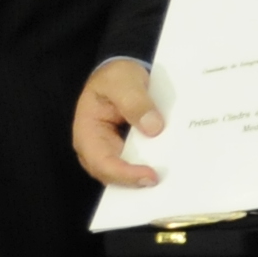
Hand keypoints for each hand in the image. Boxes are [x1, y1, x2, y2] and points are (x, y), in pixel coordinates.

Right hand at [73, 57, 163, 187]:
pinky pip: (138, 167)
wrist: (125, 74)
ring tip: (170, 180)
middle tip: (165, 182)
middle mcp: (97, 149)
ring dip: (146, 179)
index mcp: (87, 132)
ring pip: (126, 177)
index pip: (101, 162)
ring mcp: (114, 153)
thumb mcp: (123, 81)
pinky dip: (152, 168)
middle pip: (113, 176)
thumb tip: (154, 128)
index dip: (125, 174)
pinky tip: (170, 170)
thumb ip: (135, 102)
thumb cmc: (116, 76)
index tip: (150, 175)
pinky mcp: (129, 153)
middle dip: (137, 182)